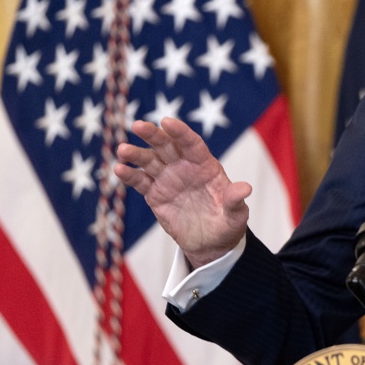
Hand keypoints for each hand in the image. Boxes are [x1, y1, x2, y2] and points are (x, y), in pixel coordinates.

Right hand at [114, 117, 250, 267]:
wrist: (211, 243)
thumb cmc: (227, 224)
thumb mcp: (236, 215)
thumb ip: (236, 201)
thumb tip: (245, 188)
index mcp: (205, 165)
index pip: (192, 144)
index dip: (180, 132)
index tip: (167, 121)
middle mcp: (184, 167)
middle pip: (166, 146)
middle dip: (153, 135)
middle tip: (138, 125)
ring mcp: (168, 179)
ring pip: (149, 161)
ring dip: (136, 154)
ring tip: (123, 150)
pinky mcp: (155, 194)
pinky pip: (140, 182)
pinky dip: (130, 175)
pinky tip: (119, 169)